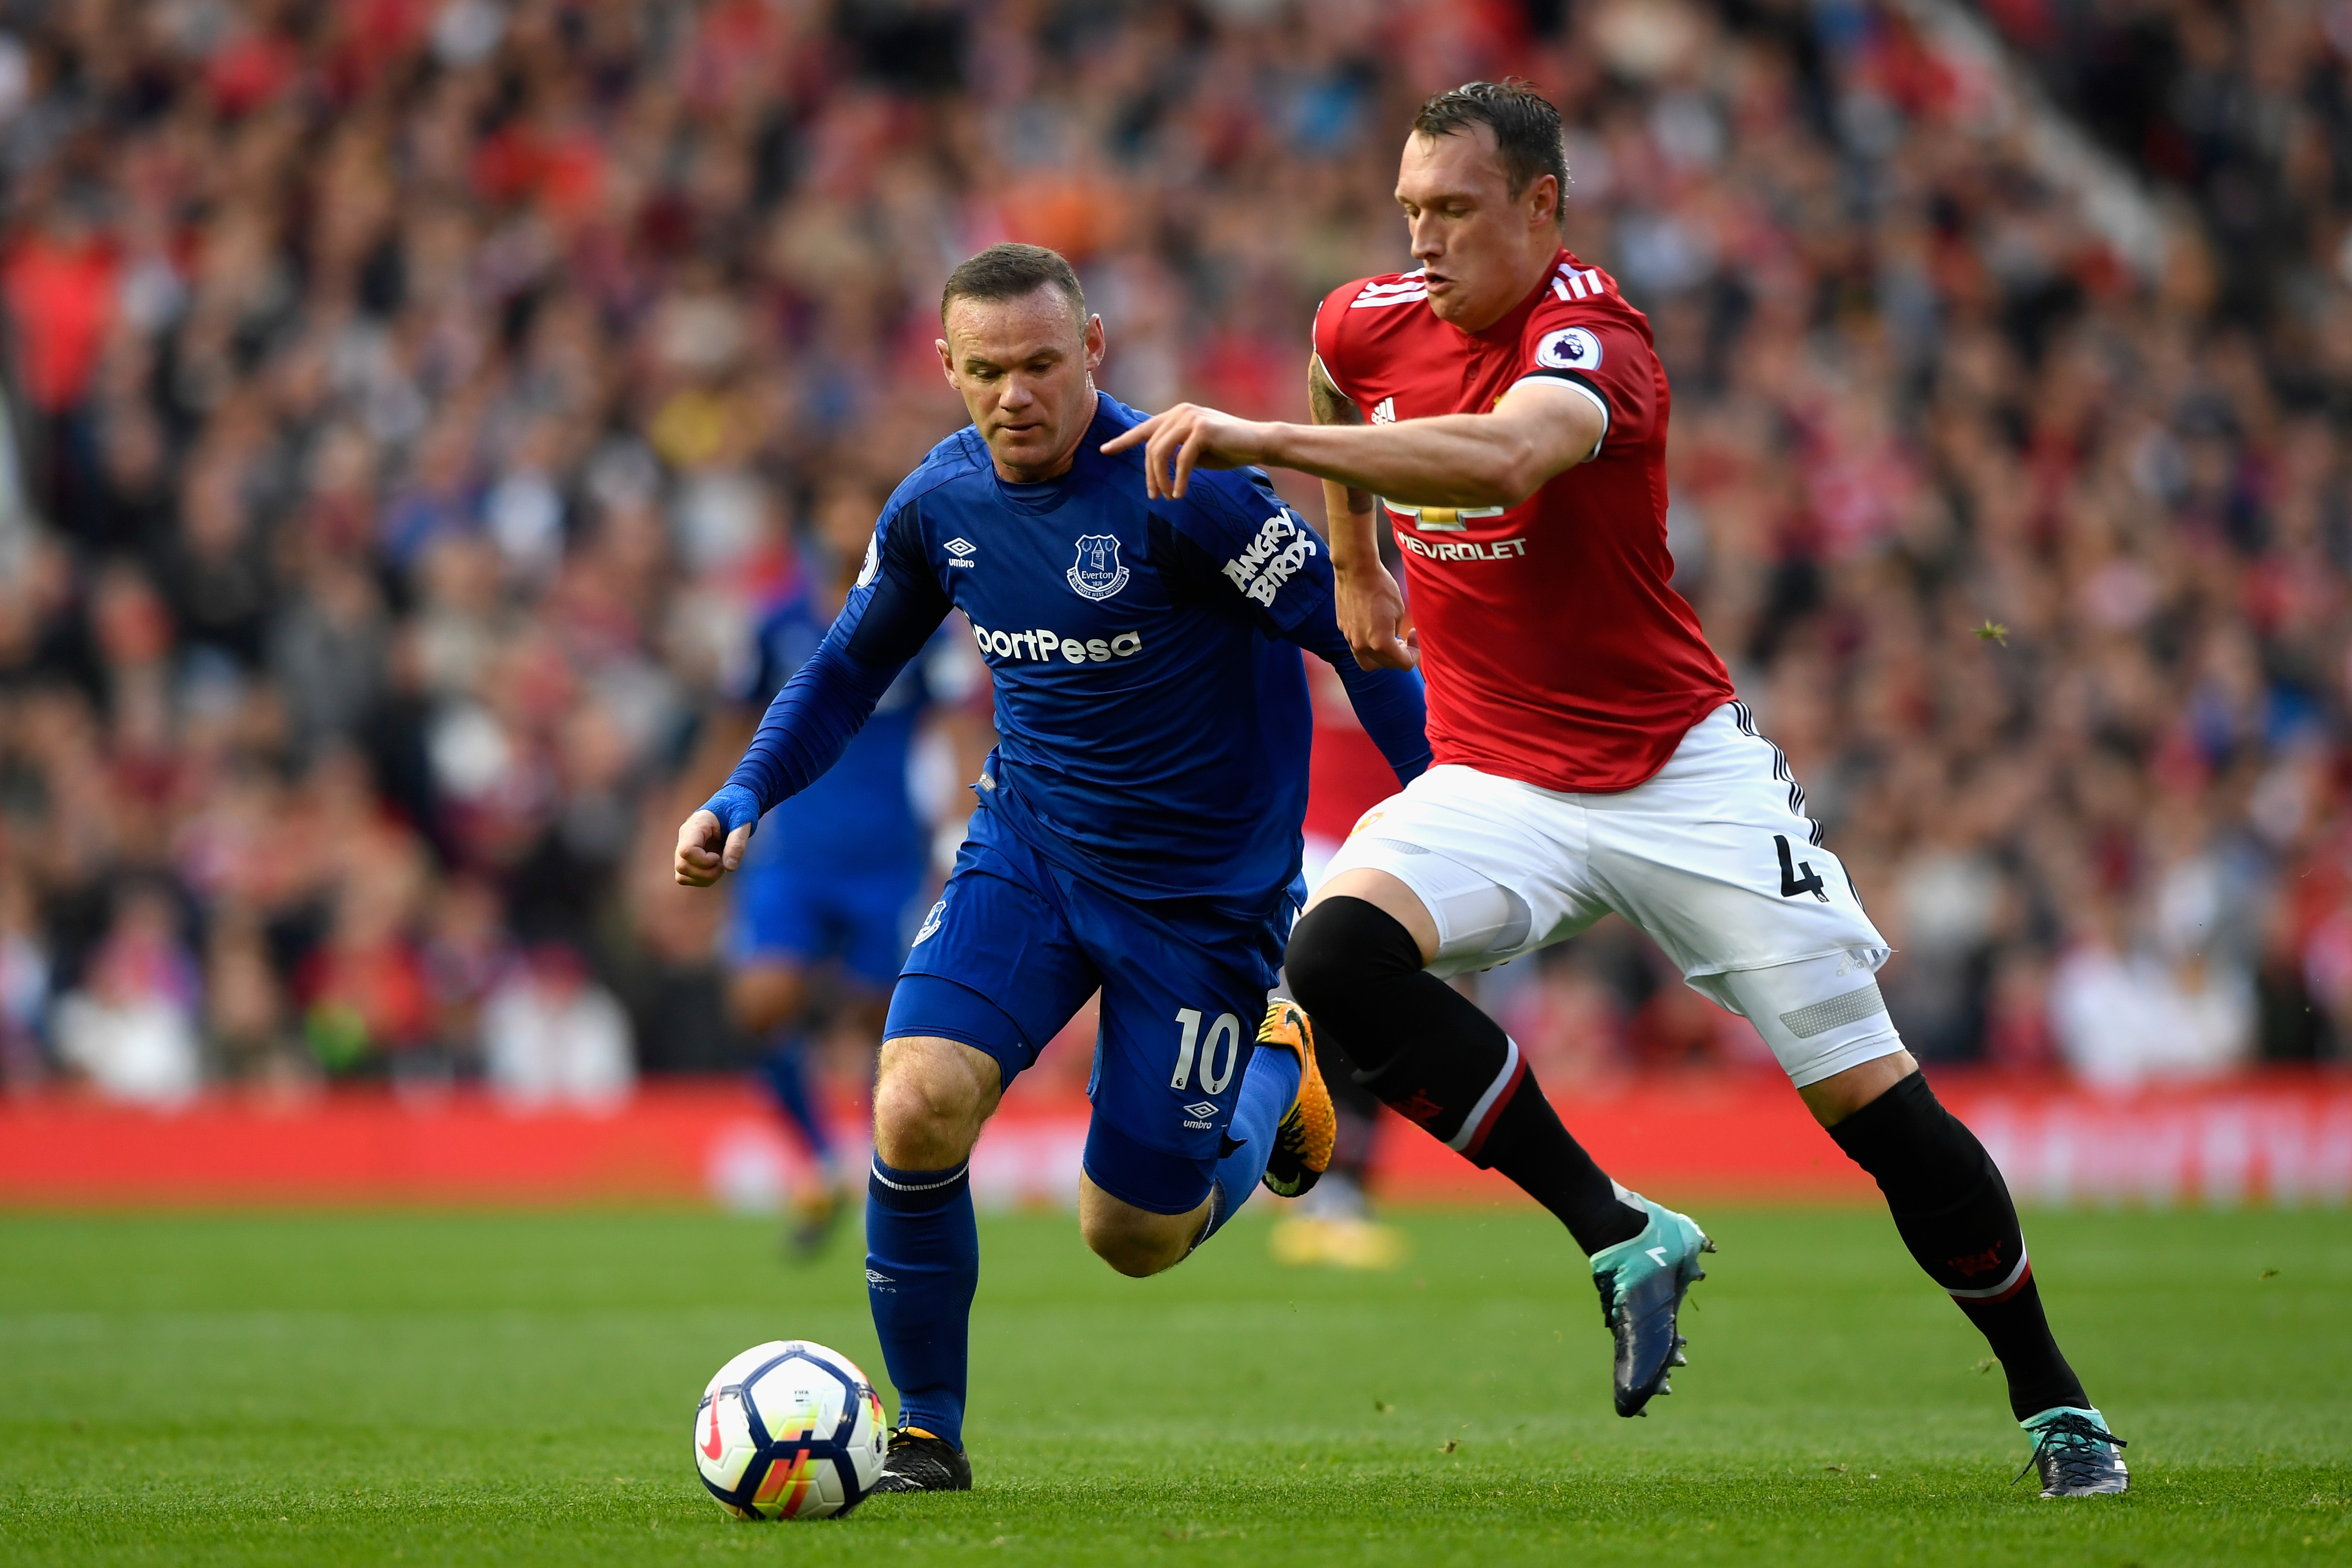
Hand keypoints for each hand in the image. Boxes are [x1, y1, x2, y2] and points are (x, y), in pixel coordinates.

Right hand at [674, 808, 753, 886]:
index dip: (704, 861)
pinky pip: (685, 876)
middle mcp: (685, 837)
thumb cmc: (737, 809)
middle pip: (682, 866)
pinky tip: (715, 870)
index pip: (686, 851)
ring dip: (703, 878)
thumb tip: (729, 868)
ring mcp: (684, 847)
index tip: (719, 857)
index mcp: (696, 825)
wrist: (733, 804)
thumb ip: (737, 843)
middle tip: (724, 865)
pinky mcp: (689, 856)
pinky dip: (701, 879)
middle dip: (706, 873)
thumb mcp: (742, 822)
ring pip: (682, 874)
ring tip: (721, 867)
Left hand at [1099, 403, 1270, 499]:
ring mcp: (1191, 418)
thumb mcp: (1196, 451)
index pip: (1144, 429)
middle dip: (1150, 475)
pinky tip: (1180, 494)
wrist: (1260, 443)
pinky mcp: (1202, 429)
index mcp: (1177, 415)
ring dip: (1161, 479)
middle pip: (1150, 447)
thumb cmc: (1229, 449)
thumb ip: (1176, 452)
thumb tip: (1156, 468)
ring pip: (1161, 452)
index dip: (1122, 441)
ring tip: (1167, 497)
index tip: (1104, 451)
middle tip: (1155, 496)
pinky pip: (1181, 460)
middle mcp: (1180, 412)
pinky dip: (1178, 480)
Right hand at [1335, 559, 1418, 670]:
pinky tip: (1372, 624)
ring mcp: (1350, 638)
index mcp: (1381, 643)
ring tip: (1386, 638)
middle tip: (1403, 641)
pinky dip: (1367, 642)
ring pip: (1367, 660)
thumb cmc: (1381, 587)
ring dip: (1379, 655)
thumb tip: (1393, 639)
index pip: (1403, 664)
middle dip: (1397, 655)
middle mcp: (1363, 646)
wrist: (1355, 570)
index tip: (1414, 639)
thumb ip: (1396, 632)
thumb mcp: (1399, 611)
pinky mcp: (1342, 628)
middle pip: (1385, 664)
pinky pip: (1356, 644)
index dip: (1414, 655)